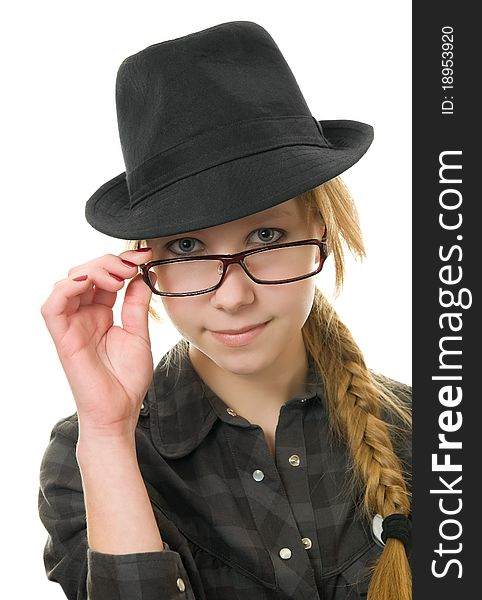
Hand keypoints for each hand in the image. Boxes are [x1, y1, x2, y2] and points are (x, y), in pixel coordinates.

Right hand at [41, 248, 155, 437]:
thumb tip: (142, 275)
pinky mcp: (62, 337)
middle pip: (86, 273)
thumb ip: (136, 304)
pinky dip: (66, 288)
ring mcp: (72, 325)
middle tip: (132, 265)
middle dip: (109, 262)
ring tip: (118, 277)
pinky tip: (89, 282)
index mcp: (101, 313)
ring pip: (69, 282)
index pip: (104, 277)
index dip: (122, 262)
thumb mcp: (138, 333)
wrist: (120, 412)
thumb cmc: (127, 380)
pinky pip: (52, 306)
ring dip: (93, 270)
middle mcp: (84, 315)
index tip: (145, 256)